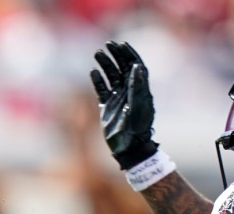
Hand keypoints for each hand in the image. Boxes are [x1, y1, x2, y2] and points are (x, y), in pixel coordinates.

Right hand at [90, 41, 157, 169]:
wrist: (129, 148)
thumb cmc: (137, 129)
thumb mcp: (138, 107)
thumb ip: (137, 87)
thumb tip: (136, 67)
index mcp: (140, 90)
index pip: (136, 66)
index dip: (129, 54)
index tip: (122, 44)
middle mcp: (129, 92)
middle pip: (122, 68)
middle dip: (116, 55)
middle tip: (107, 45)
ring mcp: (118, 99)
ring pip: (111, 76)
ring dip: (105, 65)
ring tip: (97, 54)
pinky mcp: (108, 107)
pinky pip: (102, 90)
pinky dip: (97, 80)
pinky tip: (92, 72)